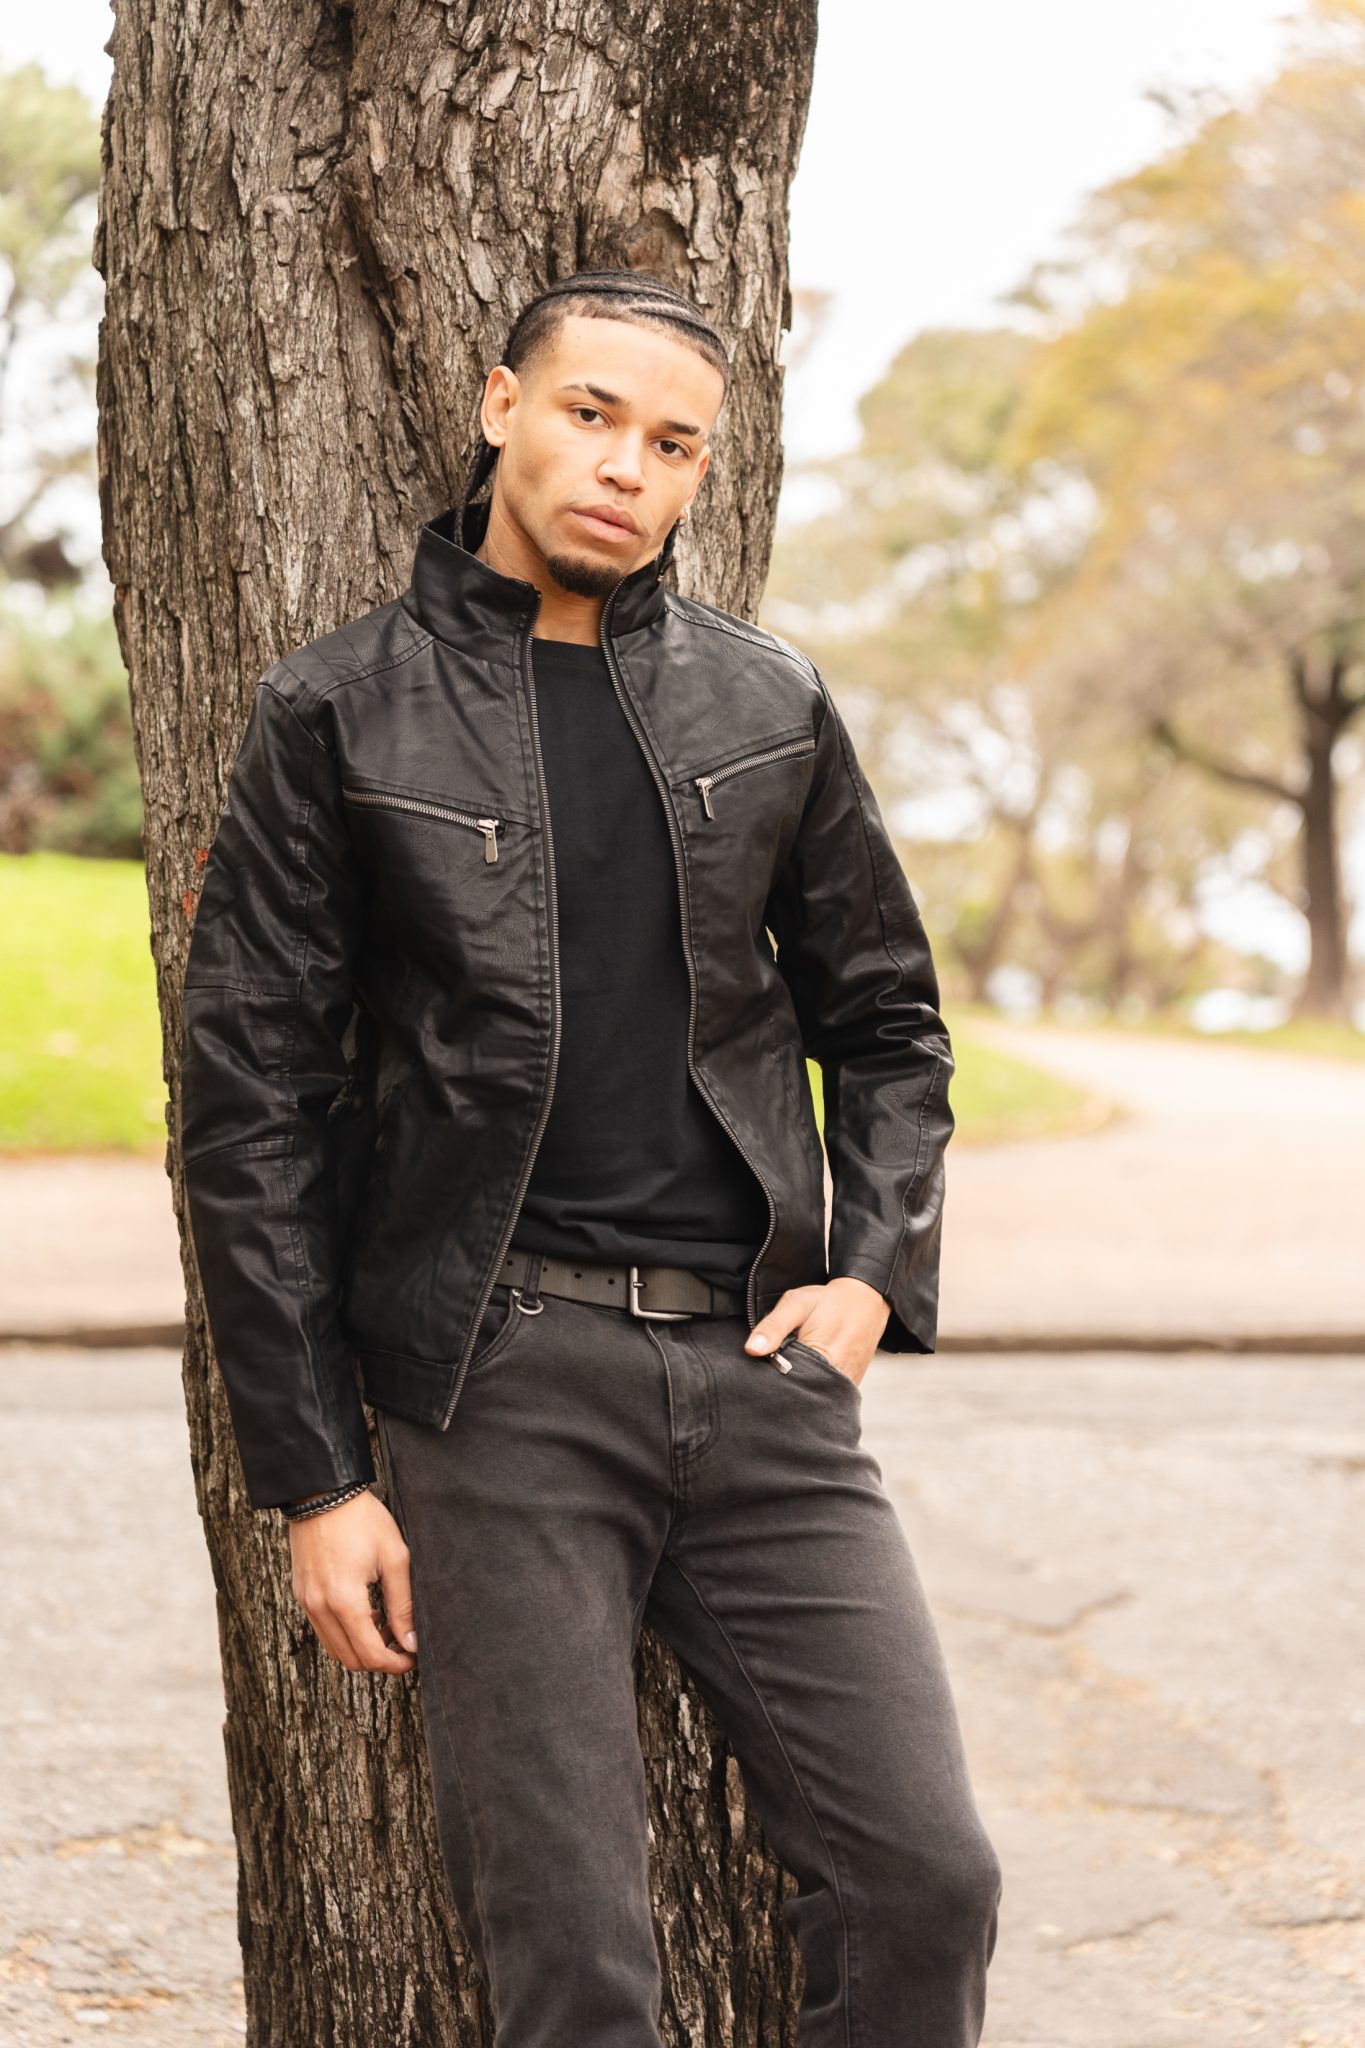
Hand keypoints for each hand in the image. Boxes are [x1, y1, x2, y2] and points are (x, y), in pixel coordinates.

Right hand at [288, 1490, 417, 1673]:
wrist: (322, 1493)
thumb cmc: (362, 1520)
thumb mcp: (394, 1558)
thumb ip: (404, 1605)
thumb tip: (411, 1642)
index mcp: (344, 1600)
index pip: (370, 1654)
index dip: (395, 1664)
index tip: (412, 1658)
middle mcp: (319, 1607)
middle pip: (350, 1659)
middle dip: (379, 1660)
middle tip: (403, 1645)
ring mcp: (307, 1602)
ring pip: (335, 1648)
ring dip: (361, 1647)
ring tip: (386, 1626)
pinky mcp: (302, 1594)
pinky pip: (323, 1629)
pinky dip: (345, 1632)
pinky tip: (366, 1612)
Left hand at [743, 1276, 890, 1385]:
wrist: (866, 1300)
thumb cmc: (830, 1301)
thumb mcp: (797, 1304)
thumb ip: (773, 1326)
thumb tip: (752, 1349)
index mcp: (824, 1360)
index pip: (788, 1384)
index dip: (771, 1380)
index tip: (762, 1371)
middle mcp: (839, 1380)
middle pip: (801, 1395)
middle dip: (784, 1387)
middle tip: (776, 1368)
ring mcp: (847, 1385)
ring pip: (814, 1397)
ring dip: (800, 1387)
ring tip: (791, 1369)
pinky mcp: (850, 1386)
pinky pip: (826, 1394)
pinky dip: (813, 1386)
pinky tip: (806, 1372)